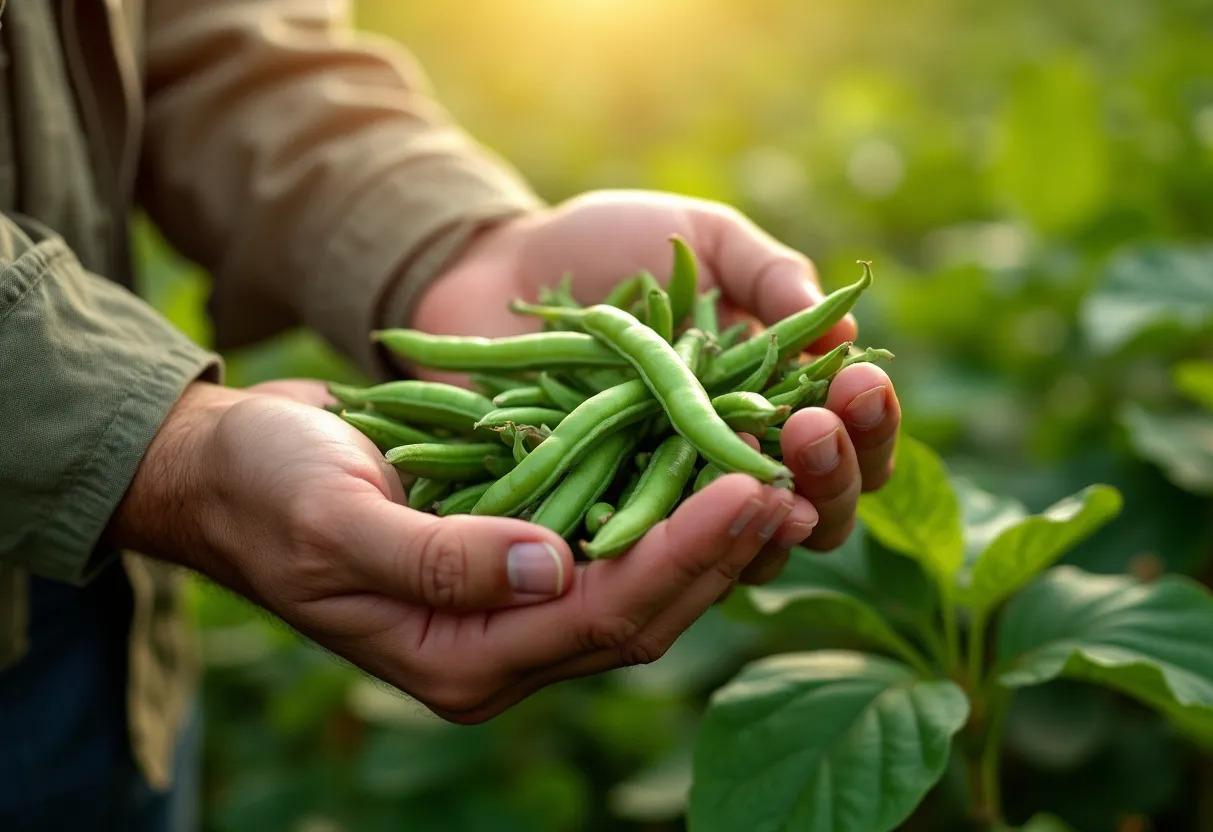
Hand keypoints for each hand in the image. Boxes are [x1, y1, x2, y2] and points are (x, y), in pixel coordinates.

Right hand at [107, 380, 815, 721]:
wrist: (231, 466)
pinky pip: (615, 525)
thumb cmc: (264, 492)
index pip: (599, 616)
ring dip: (714, 521)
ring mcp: (520, 594)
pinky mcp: (526, 542)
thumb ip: (435, 559)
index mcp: (462, 659)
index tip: (750, 490)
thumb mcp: (333, 522)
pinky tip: (716, 441)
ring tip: (787, 461)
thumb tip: (549, 568)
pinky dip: (668, 488)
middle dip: (722, 546)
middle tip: (799, 478)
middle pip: (644, 604)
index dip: (681, 557)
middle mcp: (506, 641)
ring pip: (644, 569)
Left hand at [412, 190, 901, 573]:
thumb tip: (847, 336)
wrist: (496, 267)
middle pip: (814, 512)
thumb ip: (768, 274)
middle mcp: (728, 468)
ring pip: (742, 553)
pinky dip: (666, 544)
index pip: (848, 440)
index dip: (867, 423)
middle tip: (811, 430)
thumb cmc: (609, 246)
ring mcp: (663, 506)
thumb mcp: (701, 236)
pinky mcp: (598, 525)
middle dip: (829, 476)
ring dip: (766, 525)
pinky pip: (643, 556)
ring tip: (770, 487)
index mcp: (771, 402)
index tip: (856, 381)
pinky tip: (680, 521)